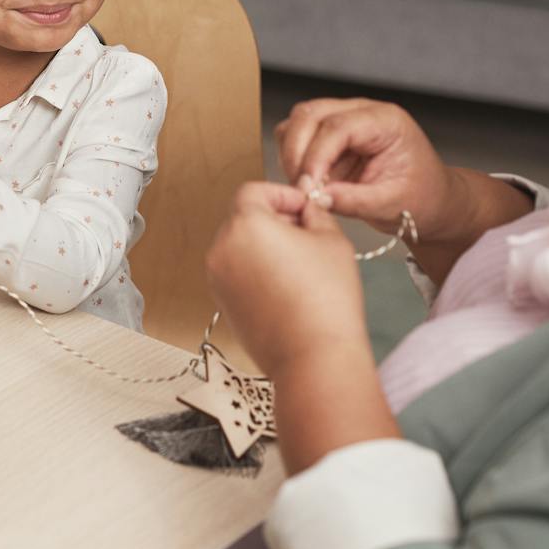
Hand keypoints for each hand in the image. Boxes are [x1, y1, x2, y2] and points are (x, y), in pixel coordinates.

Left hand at [205, 183, 366, 379]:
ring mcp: (217, 277)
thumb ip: (314, 213)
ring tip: (300, 264)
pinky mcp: (221, 302)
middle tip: (307, 234)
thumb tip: (306, 208)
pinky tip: (287, 286)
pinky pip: (236, 272)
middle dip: (274, 219)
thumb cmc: (326, 300)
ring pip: (239, 246)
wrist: (314, 357)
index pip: (253, 191)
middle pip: (243, 218)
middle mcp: (222, 248)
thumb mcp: (331, 240)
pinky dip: (256, 270)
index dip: (281, 194)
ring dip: (265, 245)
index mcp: (245, 224)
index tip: (303, 206)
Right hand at [275, 98, 468, 239]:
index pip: (337, 127)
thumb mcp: (392, 205)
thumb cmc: (420, 198)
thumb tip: (316, 197)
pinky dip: (294, 156)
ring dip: (292, 153)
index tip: (308, 187)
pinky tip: (309, 180)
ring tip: (306, 186)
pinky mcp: (330, 133)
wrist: (430, 199)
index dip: (316, 156)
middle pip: (309, 114)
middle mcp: (362, 111)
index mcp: (386, 122)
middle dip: (297, 152)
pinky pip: (297, 135)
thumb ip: (355, 201)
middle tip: (301, 189)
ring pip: (298, 121)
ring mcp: (344, 118)